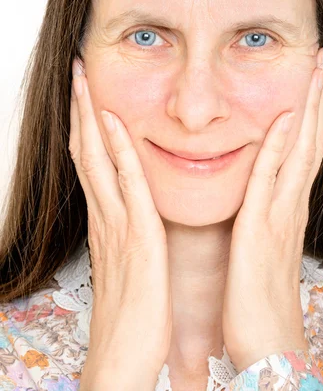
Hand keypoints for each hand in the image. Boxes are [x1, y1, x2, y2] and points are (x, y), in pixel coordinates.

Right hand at [69, 58, 171, 388]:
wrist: (125, 358)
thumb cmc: (132, 316)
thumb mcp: (128, 264)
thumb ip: (127, 235)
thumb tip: (131, 214)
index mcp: (107, 222)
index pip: (91, 164)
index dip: (86, 127)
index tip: (86, 95)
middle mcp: (106, 216)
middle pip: (86, 152)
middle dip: (80, 110)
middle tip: (76, 73)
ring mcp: (117, 224)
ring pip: (97, 159)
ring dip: (90, 118)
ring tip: (84, 81)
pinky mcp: (137, 237)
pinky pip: (127, 185)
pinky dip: (118, 151)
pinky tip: (113, 123)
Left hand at [222, 45, 322, 372]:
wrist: (268, 343)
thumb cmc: (260, 296)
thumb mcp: (263, 243)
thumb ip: (264, 212)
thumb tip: (260, 188)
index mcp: (288, 205)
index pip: (305, 146)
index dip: (312, 109)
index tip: (313, 76)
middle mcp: (291, 203)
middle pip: (311, 138)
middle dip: (317, 94)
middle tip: (322, 56)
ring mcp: (280, 214)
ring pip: (300, 149)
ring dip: (308, 106)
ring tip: (315, 69)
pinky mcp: (261, 229)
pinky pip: (271, 180)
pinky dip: (278, 147)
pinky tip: (283, 119)